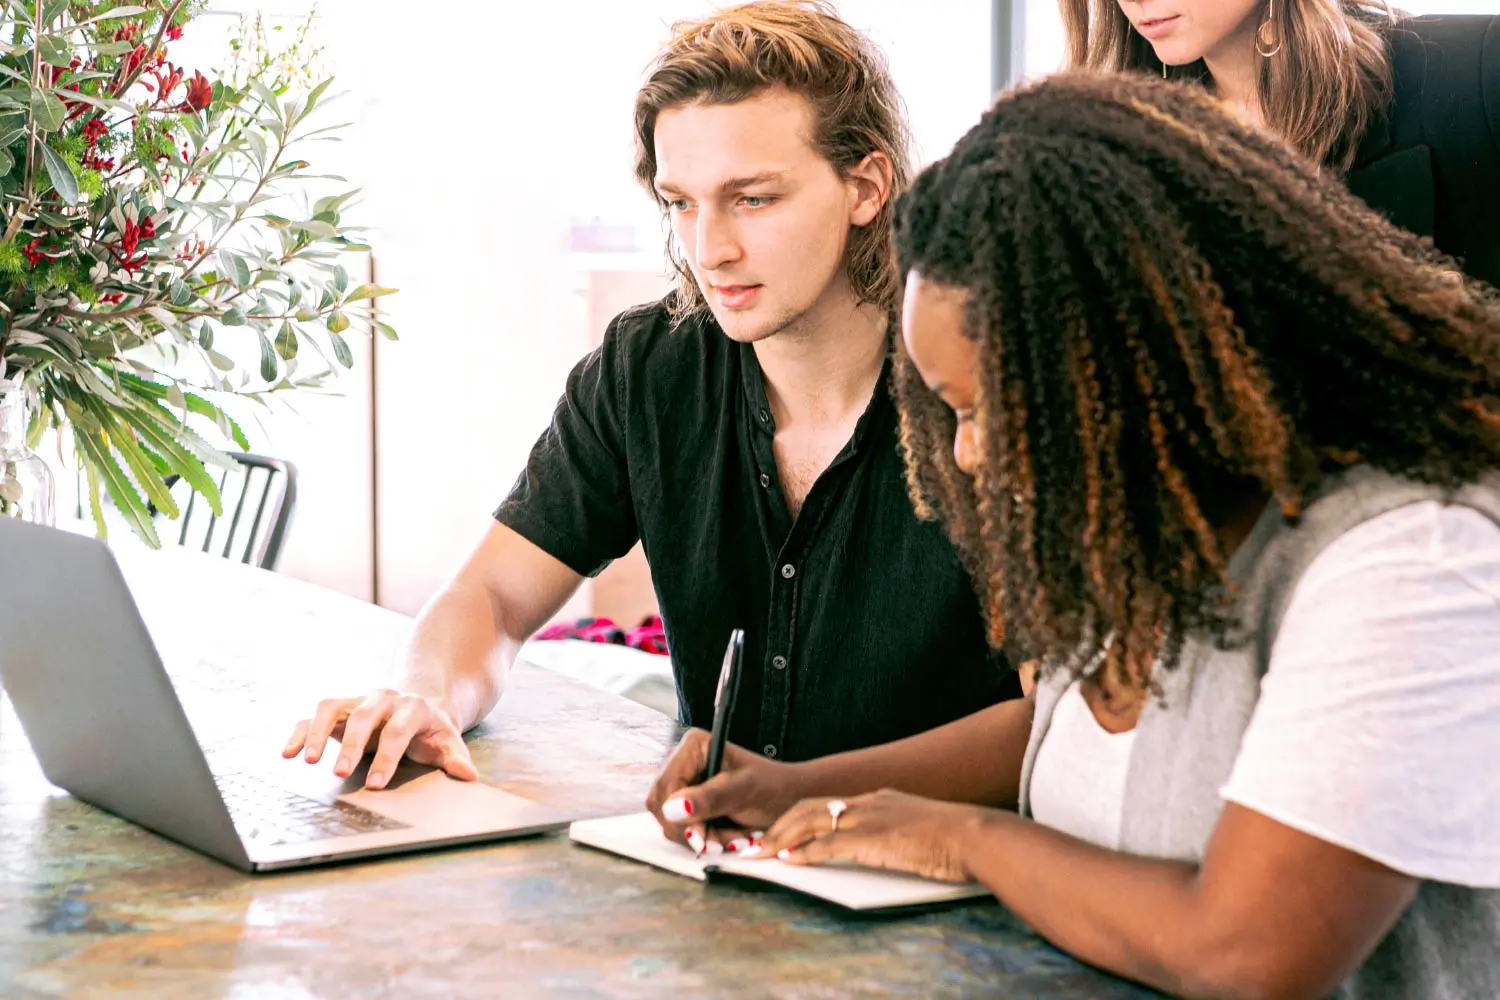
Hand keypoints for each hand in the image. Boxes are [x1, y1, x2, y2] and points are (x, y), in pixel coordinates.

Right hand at [283, 689, 478, 789]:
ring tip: (308, 761)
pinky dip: (301, 732)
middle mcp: (382, 699)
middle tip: (339, 773)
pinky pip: (314, 716)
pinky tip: (288, 753)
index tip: (375, 783)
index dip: (387, 756)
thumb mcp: (448, 741)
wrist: (420, 704)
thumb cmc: (432, 730)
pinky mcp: (340, 708)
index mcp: (412, 708)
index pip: (398, 730)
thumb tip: (469, 776)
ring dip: (319, 733)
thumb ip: (456, 759)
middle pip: (364, 717)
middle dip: (352, 745)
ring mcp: (358, 701)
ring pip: (333, 708)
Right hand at [646, 728, 809, 854]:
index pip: (665, 786)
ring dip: (701, 837)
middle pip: (661, 806)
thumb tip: (673, 808)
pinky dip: (703, 839)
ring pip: (669, 822)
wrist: (789, 799)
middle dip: (691, 830)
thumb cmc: (772, 787)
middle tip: (722, 842)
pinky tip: (725, 838)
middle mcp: (681, 761)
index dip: (677, 815)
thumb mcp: (744, 791)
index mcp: (693, 746)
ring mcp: (683, 783)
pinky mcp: (687, 803)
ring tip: (733, 838)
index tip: (700, 836)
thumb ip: (710, 798)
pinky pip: (681, 829)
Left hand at [759, 789, 985, 883]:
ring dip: (782, 838)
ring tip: (762, 853)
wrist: (976, 835)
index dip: (800, 817)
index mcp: (880, 799)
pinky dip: (805, 852)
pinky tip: (789, 862)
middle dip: (781, 825)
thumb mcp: (920, 828)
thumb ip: (897, 833)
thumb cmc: (958, 838)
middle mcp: (869, 803)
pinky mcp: (873, 839)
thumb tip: (886, 847)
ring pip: (811, 821)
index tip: (782, 832)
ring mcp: (870, 819)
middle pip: (810, 807)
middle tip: (759, 843)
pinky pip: (828, 844)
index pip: (828, 803)